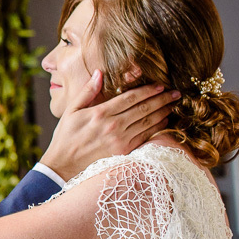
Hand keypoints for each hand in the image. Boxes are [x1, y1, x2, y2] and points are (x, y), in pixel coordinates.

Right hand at [40, 72, 178, 180]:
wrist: (63, 165)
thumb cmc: (65, 137)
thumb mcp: (70, 111)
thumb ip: (87, 92)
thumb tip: (99, 73)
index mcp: (100, 113)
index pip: (130, 97)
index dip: (148, 90)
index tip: (160, 85)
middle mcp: (112, 125)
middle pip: (144, 108)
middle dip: (162, 99)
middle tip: (176, 93)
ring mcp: (120, 140)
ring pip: (148, 122)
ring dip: (163, 112)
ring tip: (173, 105)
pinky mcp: (124, 152)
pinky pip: (146, 137)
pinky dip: (158, 128)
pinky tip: (165, 122)